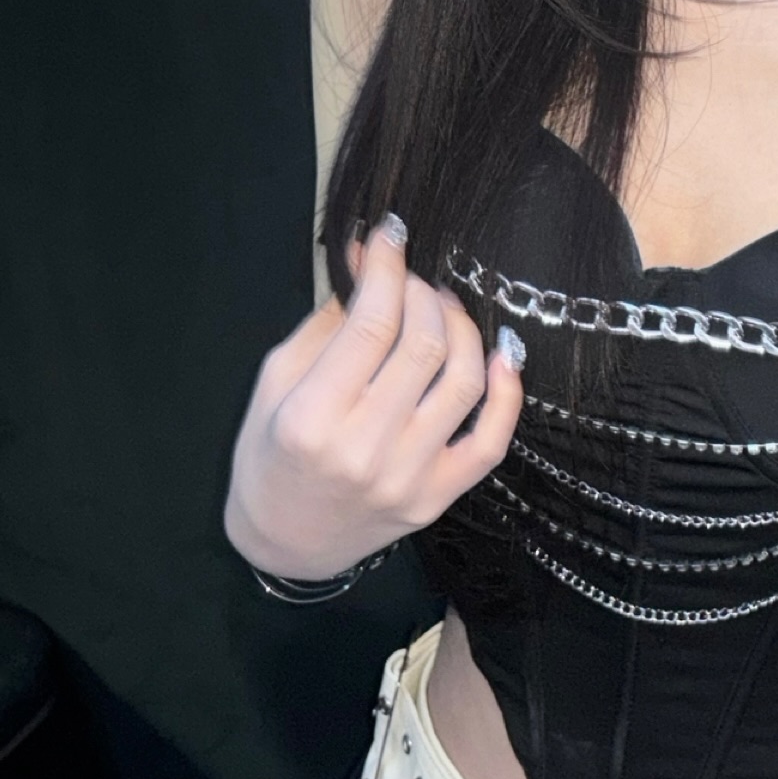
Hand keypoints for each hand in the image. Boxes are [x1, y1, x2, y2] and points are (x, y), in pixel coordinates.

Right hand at [223, 213, 523, 580]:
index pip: (372, 324)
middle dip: (422, 292)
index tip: (391, 234)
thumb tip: (372, 261)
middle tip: (410, 278)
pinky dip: (508, 391)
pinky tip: (501, 353)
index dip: (389, 267)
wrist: (284, 544)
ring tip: (443, 307)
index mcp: (311, 419)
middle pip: (422, 345)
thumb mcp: (275, 381)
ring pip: (462, 382)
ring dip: (461, 327)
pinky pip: (492, 442)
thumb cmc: (270, 454)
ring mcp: (407, 479)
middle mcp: (364, 451)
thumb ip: (327, 321)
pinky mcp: (437, 499)